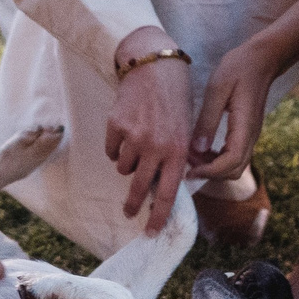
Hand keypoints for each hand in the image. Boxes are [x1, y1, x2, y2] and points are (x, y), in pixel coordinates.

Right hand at [105, 39, 192, 234]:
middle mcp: (156, 147)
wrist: (154, 66)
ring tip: (136, 145)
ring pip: (123, 168)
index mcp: (178, 150)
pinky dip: (116, 148)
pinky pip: (111, 151)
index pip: (168, 193)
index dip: (158, 216)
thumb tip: (171, 184)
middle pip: (139, 187)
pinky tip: (126, 131)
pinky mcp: (115, 126)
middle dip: (133, 204)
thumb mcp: (187, 128)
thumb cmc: (176, 97)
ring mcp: (134, 137)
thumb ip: (180, 156)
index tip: (150, 232)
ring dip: (128, 164)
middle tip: (129, 211)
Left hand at [187, 40, 273, 179]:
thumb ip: (208, 119)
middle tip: (187, 162)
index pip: (231, 162)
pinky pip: (234, 155)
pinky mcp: (246, 132)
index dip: (209, 171)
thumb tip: (197, 149)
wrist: (261, 59)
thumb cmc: (239, 68)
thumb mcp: (217, 89)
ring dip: (213, 167)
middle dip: (210, 173)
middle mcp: (251, 136)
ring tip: (191, 154)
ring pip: (235, 165)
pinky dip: (217, 158)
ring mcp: (250, 136)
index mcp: (245, 127)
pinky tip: (201, 147)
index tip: (189, 169)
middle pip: (234, 171)